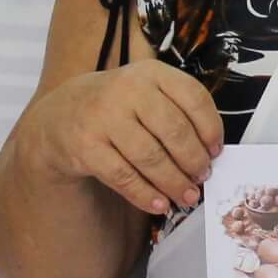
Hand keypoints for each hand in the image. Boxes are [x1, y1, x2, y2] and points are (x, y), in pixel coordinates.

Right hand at [34, 62, 223, 215]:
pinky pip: (124, 177)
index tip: (216, 151)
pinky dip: (146, 195)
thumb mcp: (147, 93)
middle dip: (194, 161)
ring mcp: (104, 117)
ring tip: (187, 196)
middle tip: (203, 177)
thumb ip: (177, 112)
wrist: (61, 116)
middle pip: (175, 131)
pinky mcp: (86, 146)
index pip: (194, 98)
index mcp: (151, 72)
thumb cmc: (118, 108)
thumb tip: (209, 154)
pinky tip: (159, 205)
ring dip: (174, 183)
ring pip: (151, 158)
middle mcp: (127, 89)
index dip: (211, 129)